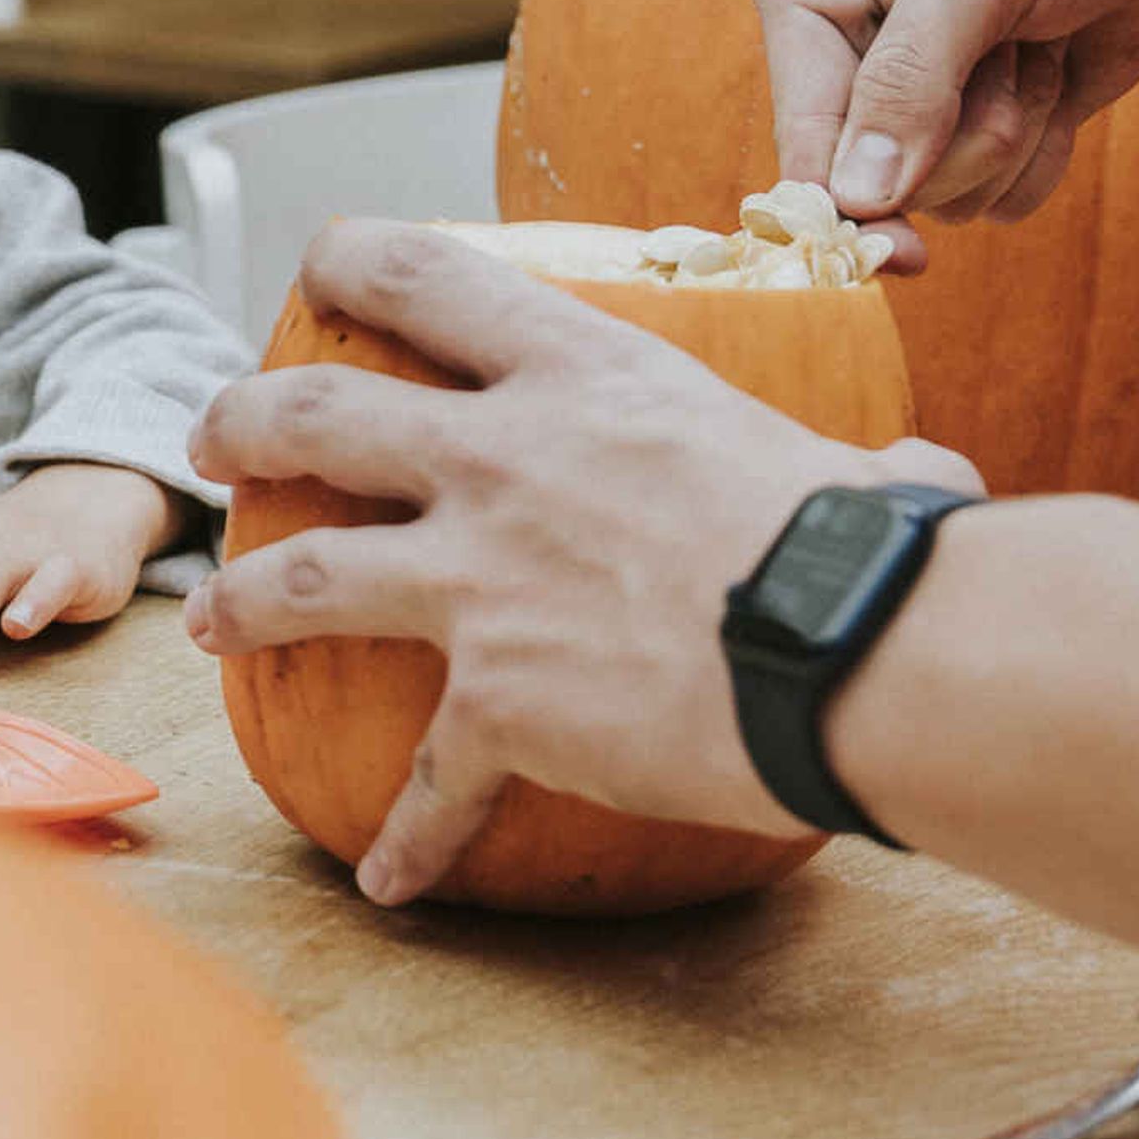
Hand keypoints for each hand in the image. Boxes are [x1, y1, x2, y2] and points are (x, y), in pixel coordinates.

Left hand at [179, 222, 978, 904]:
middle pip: (314, 418)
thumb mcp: (836, 459)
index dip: (350, 260)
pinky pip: (427, 782)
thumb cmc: (871, 547)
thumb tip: (933, 478)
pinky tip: (387, 878)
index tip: (313, 267)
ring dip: (239, 601)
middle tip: (210, 443)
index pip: (427, 279)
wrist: (858, 650)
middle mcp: (504, 461)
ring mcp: (483, 581)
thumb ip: (852, 462)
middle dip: (240, 425)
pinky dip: (406, 837)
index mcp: (582, 375)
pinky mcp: (498, 702)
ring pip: (304, 577)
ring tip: (205, 623)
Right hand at [748, 0, 1138, 261]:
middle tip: (1015, 47)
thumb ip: (909, 79)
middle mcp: (846, 50)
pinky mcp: (985, 129)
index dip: (845, 198)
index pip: (803, 128)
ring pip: (948, 198)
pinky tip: (1058, 68)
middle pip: (879, 180)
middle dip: (966, 132)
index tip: (901, 252)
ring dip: (1016, 131)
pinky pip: (1004, 202)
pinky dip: (1048, 149)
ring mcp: (916, 99)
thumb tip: (857, 199)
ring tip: (1037, 37)